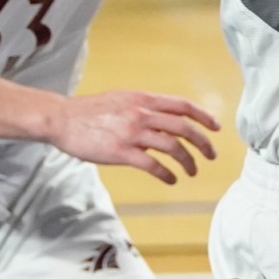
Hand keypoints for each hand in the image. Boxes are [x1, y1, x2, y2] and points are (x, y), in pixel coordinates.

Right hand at [53, 90, 219, 183]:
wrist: (62, 119)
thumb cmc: (90, 112)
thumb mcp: (122, 99)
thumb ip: (145, 106)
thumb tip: (166, 117)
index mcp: (144, 99)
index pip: (183, 105)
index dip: (204, 116)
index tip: (216, 127)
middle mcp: (142, 114)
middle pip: (184, 128)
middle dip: (203, 143)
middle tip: (211, 155)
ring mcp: (132, 133)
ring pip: (173, 148)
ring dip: (188, 162)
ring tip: (192, 171)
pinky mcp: (121, 152)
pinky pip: (153, 165)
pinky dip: (167, 174)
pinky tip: (171, 180)